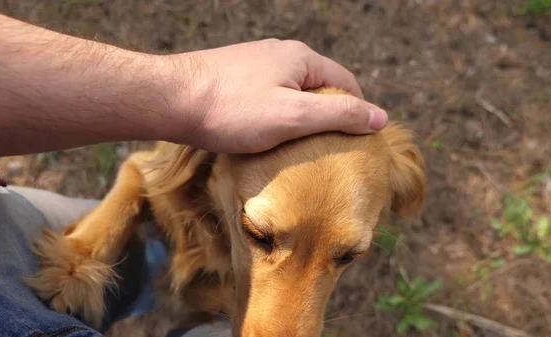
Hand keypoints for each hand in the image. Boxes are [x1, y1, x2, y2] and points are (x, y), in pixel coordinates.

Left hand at [174, 39, 387, 153]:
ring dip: (300, 118)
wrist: (170, 100)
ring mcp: (255, 64)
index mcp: (301, 58)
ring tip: (298, 148)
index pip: (345, 83)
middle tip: (327, 151)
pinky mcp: (234, 78)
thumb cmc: (232, 110)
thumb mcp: (293, 117)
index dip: (357, 112)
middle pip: (318, 87)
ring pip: (291, 93)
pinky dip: (275, 116)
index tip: (356, 143)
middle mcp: (280, 54)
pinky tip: (266, 136)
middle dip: (327, 116)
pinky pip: (267, 97)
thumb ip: (338, 115)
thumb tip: (380, 118)